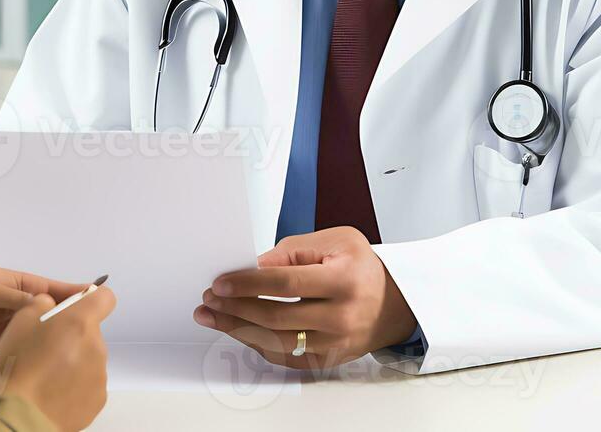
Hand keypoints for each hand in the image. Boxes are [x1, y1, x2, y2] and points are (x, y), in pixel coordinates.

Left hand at [0, 267, 85, 381]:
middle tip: (93, 323)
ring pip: (31, 327)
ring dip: (50, 332)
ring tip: (76, 340)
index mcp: (1, 280)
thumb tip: (46, 304)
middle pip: (41, 306)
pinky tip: (45, 355)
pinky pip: (17, 345)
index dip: (70, 289)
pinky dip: (31, 348)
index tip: (96, 293)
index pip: (44, 285)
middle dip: (65, 312)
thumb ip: (12, 296)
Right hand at [0, 285, 114, 430]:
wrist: (20, 415)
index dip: (91, 299)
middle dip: (71, 336)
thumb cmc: (19, 368)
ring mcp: (99, 375)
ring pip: (88, 359)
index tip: (77, 307)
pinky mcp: (97, 399)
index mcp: (80, 322)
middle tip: (44, 349)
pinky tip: (52, 390)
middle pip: (90, 332)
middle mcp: (96, 346)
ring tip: (44, 374)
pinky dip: (73, 385)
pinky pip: (87, 384)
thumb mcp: (20, 320)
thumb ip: (42, 302)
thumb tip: (51, 304)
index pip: (104, 297)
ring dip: (72, 361)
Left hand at [192, 226, 416, 369]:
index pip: (286, 283)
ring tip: (212, 316)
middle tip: (209, 299)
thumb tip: (251, 266)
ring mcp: (336, 343)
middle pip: (277, 317)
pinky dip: (257, 343)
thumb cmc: (360, 267)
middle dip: (236, 308)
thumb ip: (292, 251)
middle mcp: (342, 316)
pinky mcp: (328, 359)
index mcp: (344, 280)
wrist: (391, 303)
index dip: (248, 283)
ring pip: (277, 342)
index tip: (220, 282)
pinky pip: (286, 357)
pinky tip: (237, 329)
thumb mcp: (334, 241)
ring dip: (238, 329)